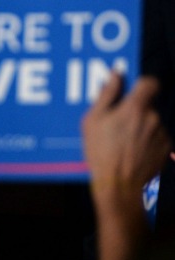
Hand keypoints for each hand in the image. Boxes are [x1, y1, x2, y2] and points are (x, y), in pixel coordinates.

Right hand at [82, 72, 169, 196]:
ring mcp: (162, 134)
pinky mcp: (166, 148)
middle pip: (148, 104)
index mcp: (135, 108)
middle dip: (135, 109)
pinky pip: (157, 135)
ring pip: (152, 120)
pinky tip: (133, 149)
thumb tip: (115, 74)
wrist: (119, 184)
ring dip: (141, 124)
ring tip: (123, 140)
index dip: (142, 83)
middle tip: (117, 122)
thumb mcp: (93, 120)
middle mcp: (153, 118)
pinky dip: (147, 138)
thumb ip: (106, 94)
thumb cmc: (101, 152)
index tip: (132, 89)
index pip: (150, 83)